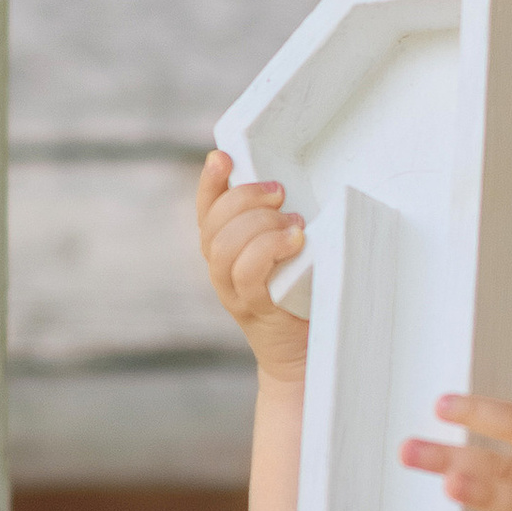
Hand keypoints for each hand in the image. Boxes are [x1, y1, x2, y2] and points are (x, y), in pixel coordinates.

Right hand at [197, 150, 309, 383]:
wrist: (305, 352)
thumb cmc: (302, 294)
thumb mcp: (289, 251)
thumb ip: (281, 222)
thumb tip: (293, 184)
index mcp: (225, 248)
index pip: (206, 208)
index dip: (209, 181)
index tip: (223, 158)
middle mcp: (221, 268)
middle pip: (214, 223)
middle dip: (245, 198)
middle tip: (280, 192)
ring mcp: (232, 291)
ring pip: (225, 246)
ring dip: (260, 225)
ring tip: (294, 223)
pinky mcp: (253, 308)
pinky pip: (248, 273)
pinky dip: (269, 250)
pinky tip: (295, 241)